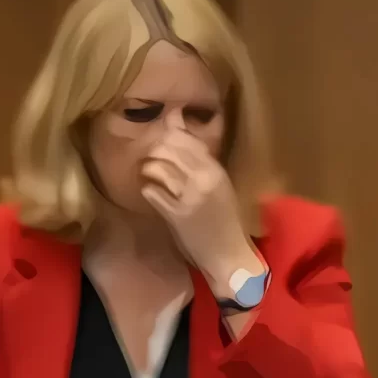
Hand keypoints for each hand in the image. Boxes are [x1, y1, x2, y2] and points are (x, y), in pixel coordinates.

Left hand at [138, 128, 253, 290]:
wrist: (229, 257)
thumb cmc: (224, 220)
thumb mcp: (219, 185)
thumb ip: (199, 157)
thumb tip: (176, 120)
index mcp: (215, 170)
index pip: (183, 138)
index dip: (167, 136)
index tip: (162, 143)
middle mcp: (202, 179)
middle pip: (167, 149)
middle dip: (154, 152)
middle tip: (152, 160)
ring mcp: (189, 197)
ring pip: (157, 169)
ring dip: (148, 170)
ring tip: (149, 175)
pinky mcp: (176, 216)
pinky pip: (152, 193)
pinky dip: (148, 191)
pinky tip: (152, 194)